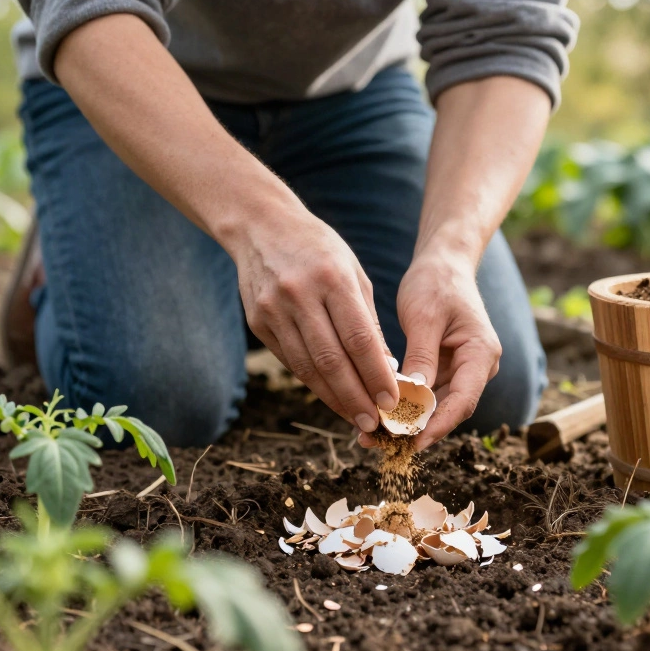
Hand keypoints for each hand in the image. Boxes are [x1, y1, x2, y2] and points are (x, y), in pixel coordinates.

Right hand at [230, 208, 399, 431]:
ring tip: (355, 418)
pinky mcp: (258, 322)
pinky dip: (313, 382)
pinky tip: (331, 396)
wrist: (261, 227)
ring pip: (307, 367)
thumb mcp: (352, 271)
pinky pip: (290, 360)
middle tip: (374, 423)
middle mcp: (299, 295)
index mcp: (332, 278)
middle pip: (331, 359)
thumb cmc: (319, 248)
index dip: (375, 374)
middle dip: (355, 397)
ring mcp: (274, 310)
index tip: (391, 401)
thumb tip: (385, 370)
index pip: (358, 338)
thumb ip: (368, 320)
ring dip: (333, 398)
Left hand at [372, 252, 500, 450]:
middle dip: (414, 429)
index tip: (411, 442)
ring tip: (369, 436)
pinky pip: (424, 395)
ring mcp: (460, 371)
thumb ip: (421, 356)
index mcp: (481, 354)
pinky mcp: (443, 370)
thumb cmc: (437, 282)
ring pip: (434, 407)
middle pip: (448, 411)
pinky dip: (402, 405)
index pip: (462, 401)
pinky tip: (375, 415)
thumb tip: (413, 395)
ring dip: (404, 421)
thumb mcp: (425, 317)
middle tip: (376, 442)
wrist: (443, 264)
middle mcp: (476, 368)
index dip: (438, 426)